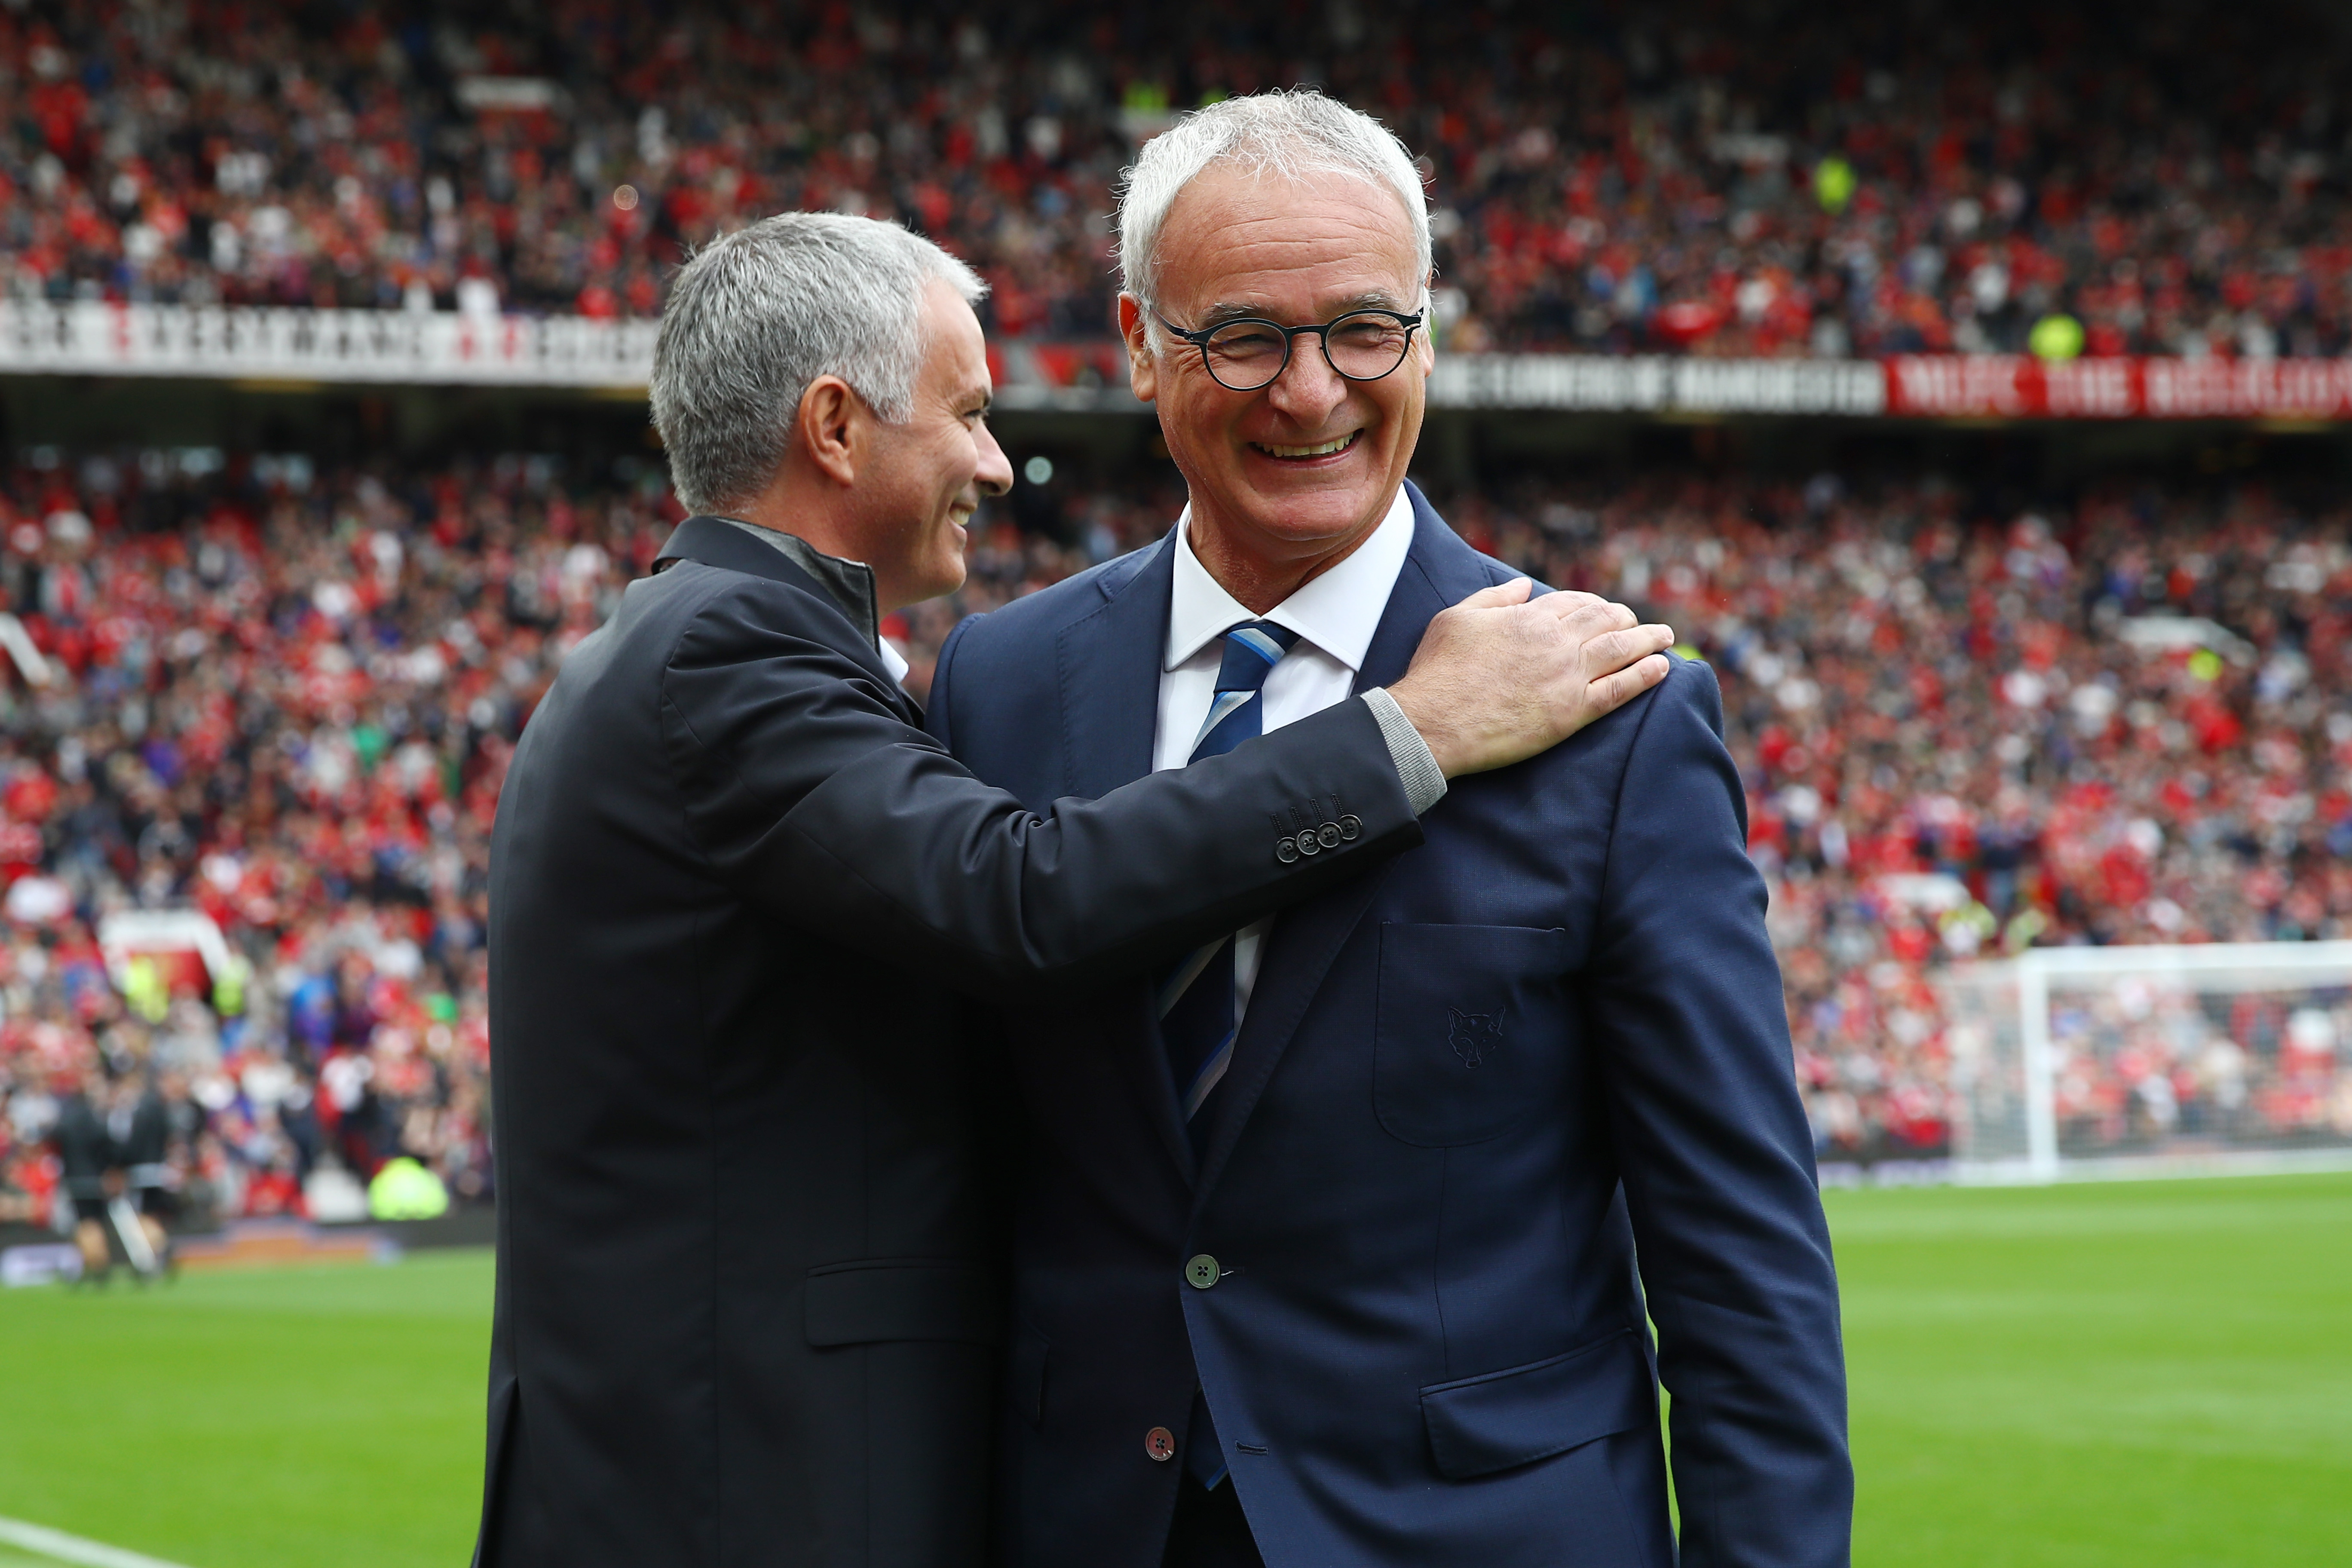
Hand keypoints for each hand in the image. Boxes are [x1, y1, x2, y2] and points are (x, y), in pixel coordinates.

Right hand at [1386, 579, 1673, 777]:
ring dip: (1648, 640)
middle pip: (1604, 621)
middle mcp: (1555, 642)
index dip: (1592, 604)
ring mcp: (1567, 677)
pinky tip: (1662, 668)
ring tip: (1666, 638)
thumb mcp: (1457, 618)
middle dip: (1625, 619)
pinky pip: (1620, 690)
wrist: (1434, 722)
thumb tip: (1522, 586)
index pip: (1574, 603)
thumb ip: (1494, 599)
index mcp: (1529, 617)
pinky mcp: (1572, 713)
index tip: (1602, 610)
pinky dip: (1645, 676)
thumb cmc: (1438, 671)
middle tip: (1638, 624)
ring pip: (1620, 650)